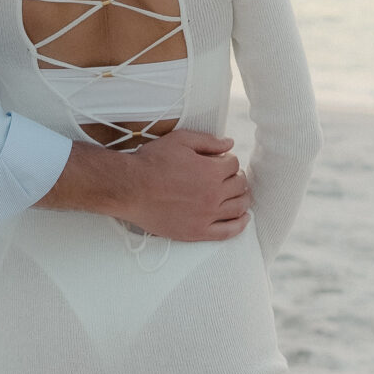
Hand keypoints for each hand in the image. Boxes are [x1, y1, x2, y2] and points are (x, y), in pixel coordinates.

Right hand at [46, 128, 251, 241]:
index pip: (234, 164)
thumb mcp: (180, 140)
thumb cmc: (152, 162)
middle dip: (236, 177)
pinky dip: (240, 225)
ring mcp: (206, 216)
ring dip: (242, 198)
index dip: (228, 160)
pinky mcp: (197, 232)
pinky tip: (243, 218)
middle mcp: (213, 195)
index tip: (220, 162)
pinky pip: (228, 232)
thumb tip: (230, 144)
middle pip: (239, 185)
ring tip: (237, 194)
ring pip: (239, 207)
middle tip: (228, 176)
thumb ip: (208, 141)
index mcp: (211, 171)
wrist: (131, 189)